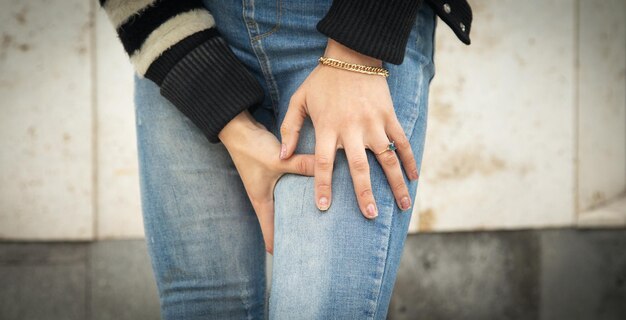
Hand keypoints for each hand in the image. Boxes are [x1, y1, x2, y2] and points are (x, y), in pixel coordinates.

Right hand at [219, 111, 314, 253]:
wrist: (237, 127)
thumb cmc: (252, 148)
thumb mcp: (279, 160)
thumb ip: (302, 165)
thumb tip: (328, 169)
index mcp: (262, 201)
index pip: (269, 232)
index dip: (279, 247)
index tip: (294, 259)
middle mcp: (264, 196)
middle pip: (280, 221)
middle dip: (294, 231)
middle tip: (314, 241)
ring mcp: (269, 184)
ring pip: (285, 204)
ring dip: (298, 210)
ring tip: (319, 219)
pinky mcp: (273, 171)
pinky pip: (289, 187)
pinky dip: (299, 191)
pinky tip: (314, 189)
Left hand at [279, 38, 418, 218]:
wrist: (352, 54)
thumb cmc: (322, 80)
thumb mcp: (299, 100)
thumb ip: (289, 128)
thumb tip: (283, 156)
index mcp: (328, 127)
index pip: (325, 163)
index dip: (323, 187)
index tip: (323, 208)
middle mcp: (352, 129)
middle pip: (359, 168)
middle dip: (365, 194)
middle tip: (370, 215)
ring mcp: (374, 123)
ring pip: (387, 159)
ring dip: (396, 183)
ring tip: (403, 205)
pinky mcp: (389, 116)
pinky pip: (402, 141)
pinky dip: (410, 160)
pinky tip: (414, 177)